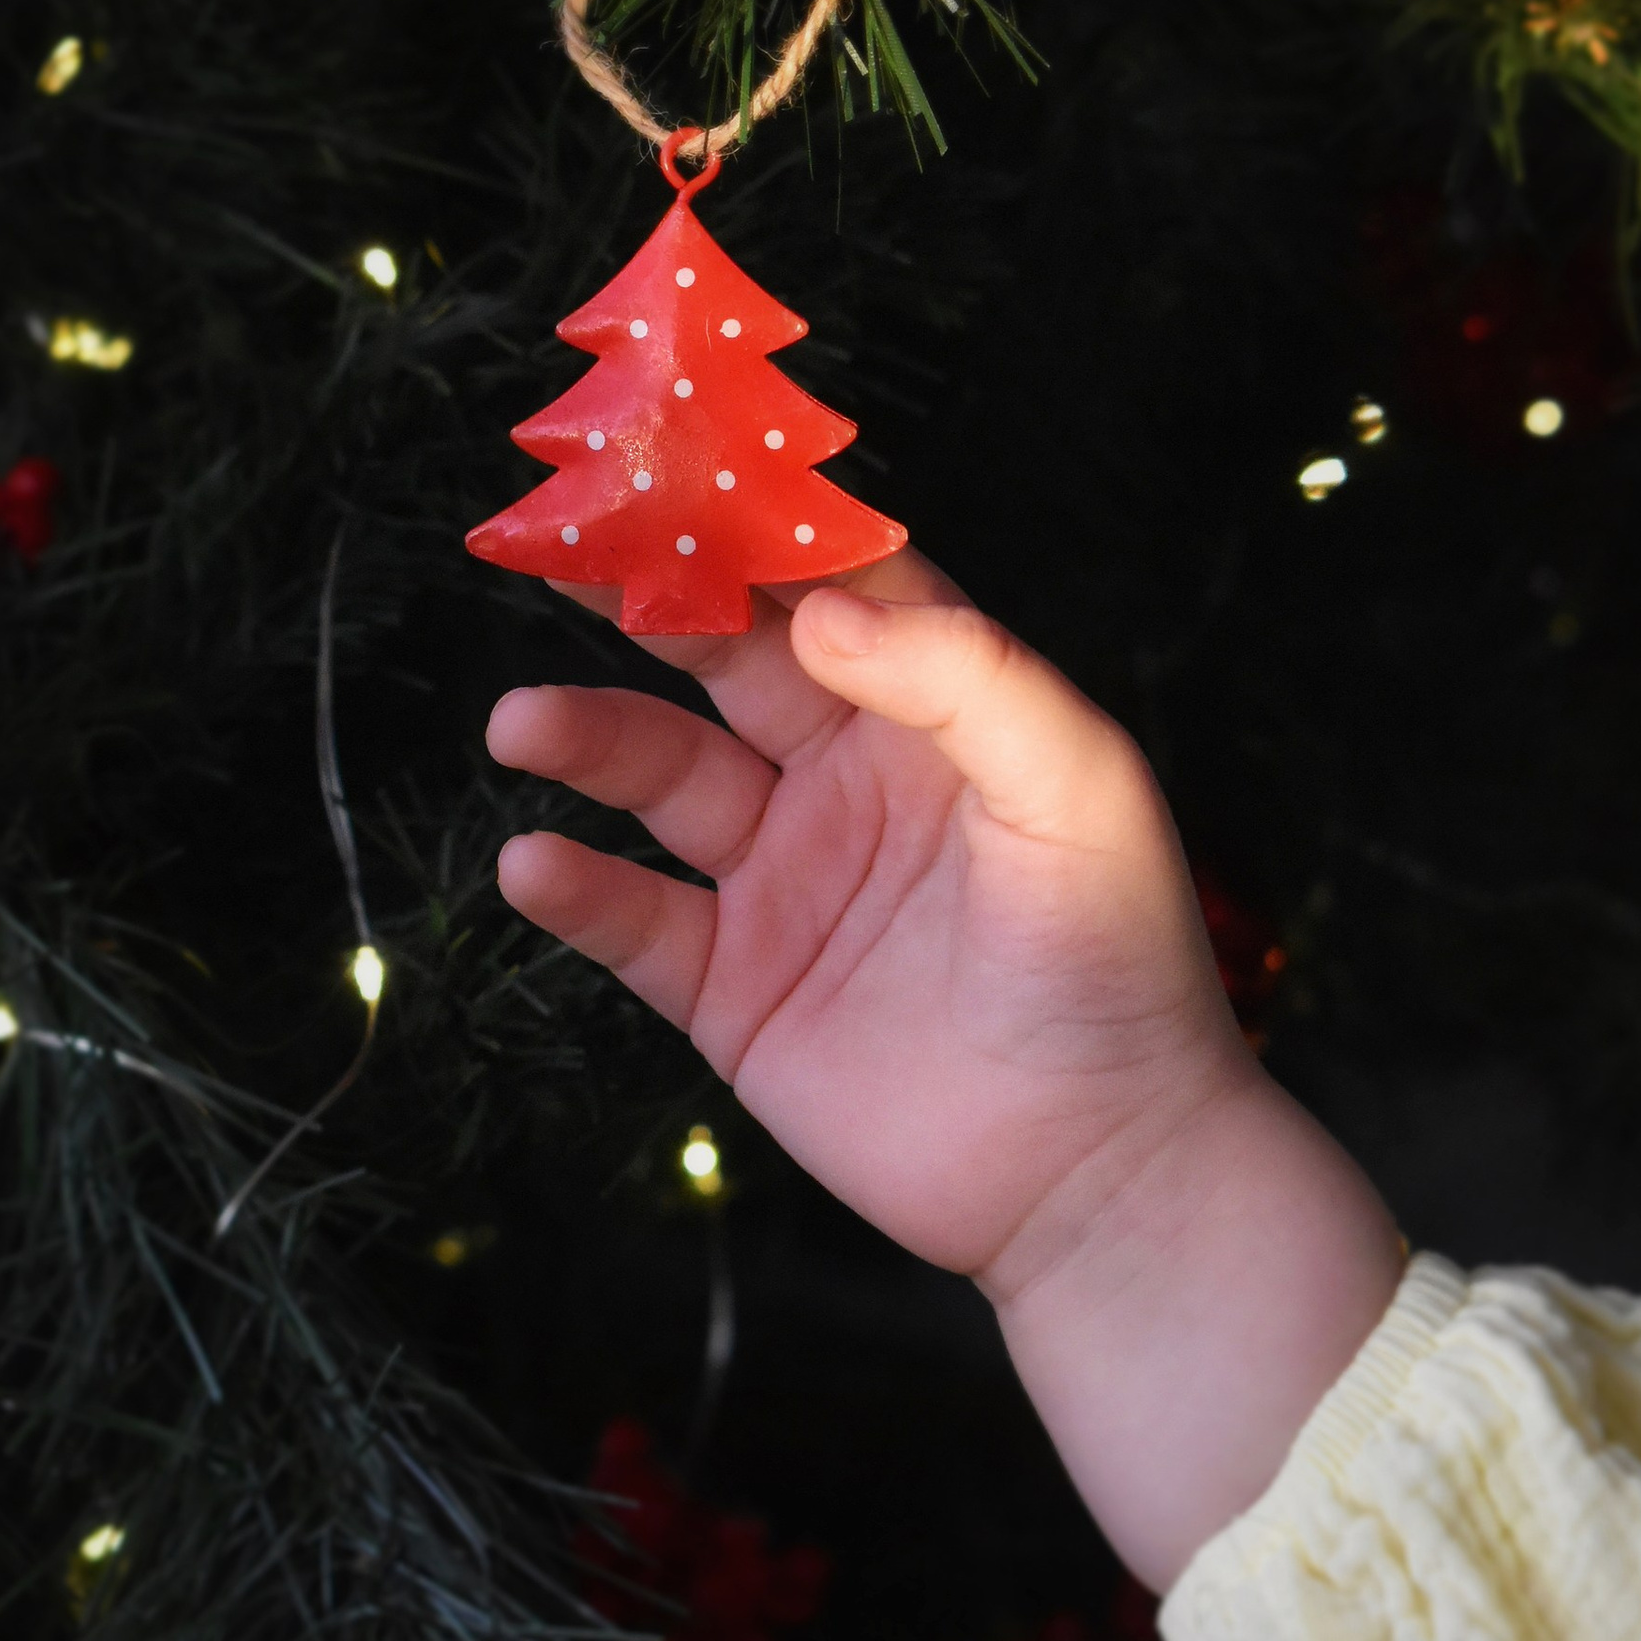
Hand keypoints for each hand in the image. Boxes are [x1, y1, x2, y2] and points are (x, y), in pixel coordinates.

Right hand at [486, 555, 1403, 1588]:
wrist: (1100, 1171)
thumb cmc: (1119, 966)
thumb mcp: (1077, 785)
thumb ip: (965, 675)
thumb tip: (823, 608)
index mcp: (939, 715)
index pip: (837, 589)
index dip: (761, 529)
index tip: (680, 468)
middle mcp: (851, 782)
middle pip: (726, 662)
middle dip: (646, 603)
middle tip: (563, 553)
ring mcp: (788, 884)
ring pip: (661, 778)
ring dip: (588, 737)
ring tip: (521, 719)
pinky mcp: (739, 990)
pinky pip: (637, 919)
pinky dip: (578, 888)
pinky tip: (536, 859)